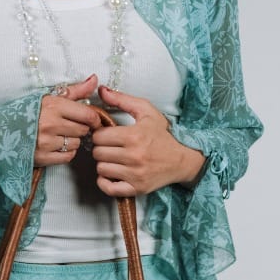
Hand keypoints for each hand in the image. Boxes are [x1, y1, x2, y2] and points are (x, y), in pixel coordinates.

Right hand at [33, 73, 102, 167]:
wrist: (2, 131)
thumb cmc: (29, 112)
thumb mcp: (49, 97)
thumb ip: (75, 91)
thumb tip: (95, 79)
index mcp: (53, 105)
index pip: (88, 115)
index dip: (94, 119)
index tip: (92, 120)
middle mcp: (50, 124)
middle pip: (83, 130)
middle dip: (80, 128)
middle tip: (69, 125)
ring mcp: (46, 142)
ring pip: (76, 143)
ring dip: (72, 140)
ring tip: (60, 135)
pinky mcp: (43, 157)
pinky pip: (68, 156)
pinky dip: (66, 152)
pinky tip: (56, 145)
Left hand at [90, 85, 206, 195]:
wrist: (181, 160)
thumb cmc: (163, 136)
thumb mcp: (146, 111)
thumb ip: (122, 100)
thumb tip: (102, 90)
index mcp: (134, 136)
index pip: (99, 136)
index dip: (100, 134)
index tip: (107, 135)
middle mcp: (134, 156)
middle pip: (98, 153)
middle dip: (101, 148)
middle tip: (110, 147)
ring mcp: (135, 174)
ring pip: (101, 169)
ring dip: (104, 164)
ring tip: (113, 159)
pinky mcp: (137, 188)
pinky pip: (109, 188)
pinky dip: (105, 182)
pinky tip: (111, 174)